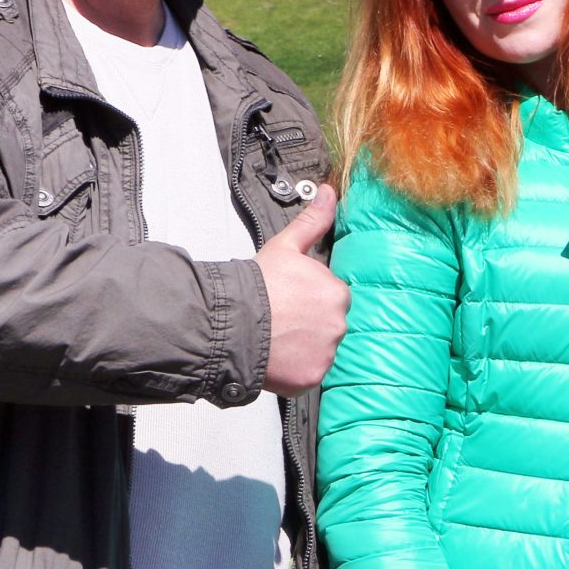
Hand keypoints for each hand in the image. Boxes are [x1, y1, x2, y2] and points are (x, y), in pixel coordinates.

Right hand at [257, 187, 348, 395]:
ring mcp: (327, 352)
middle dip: (308, 323)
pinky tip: (277, 356)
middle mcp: (338, 323)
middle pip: (328, 324)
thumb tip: (329, 192)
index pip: (332, 298)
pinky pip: (310, 372)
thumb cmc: (254, 286)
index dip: (308, 299)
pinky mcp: (313, 375)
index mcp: (337, 292)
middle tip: (280, 320)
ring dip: (302, 346)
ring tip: (275, 338)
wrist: (229, 322)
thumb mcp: (285, 247)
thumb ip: (312, 221)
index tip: (288, 301)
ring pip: (320, 349)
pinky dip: (296, 368)